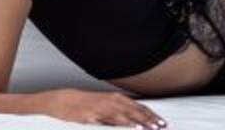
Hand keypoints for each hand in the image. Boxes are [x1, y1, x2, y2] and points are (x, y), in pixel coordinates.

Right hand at [46, 88, 167, 128]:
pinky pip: (111, 120)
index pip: (137, 106)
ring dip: (140, 121)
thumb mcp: (103, 106)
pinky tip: (132, 127)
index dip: (150, 113)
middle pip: (135, 110)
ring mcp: (103, 107)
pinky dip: (123, 123)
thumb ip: (117, 113)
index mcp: (115, 98)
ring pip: (126, 115)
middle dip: (149, 118)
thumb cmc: (83, 104)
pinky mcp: (95, 115)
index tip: (160, 120)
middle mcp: (112, 101)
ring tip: (151, 128)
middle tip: (161, 125)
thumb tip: (131, 120)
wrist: (63, 100)